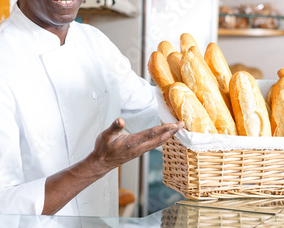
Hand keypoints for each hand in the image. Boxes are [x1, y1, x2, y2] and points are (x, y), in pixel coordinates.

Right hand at [42, 118, 182, 214]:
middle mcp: (139, 148)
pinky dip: (162, 139)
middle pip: (158, 139)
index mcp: (132, 143)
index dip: (163, 129)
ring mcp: (140, 151)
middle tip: (182, 124)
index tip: (174, 125)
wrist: (101, 163)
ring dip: (168, 135)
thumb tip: (120, 120)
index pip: (151, 134)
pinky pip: (154, 144)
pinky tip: (166, 136)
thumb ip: (114, 127)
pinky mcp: (139, 151)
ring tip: (177, 129)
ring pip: (157, 142)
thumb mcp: (105, 135)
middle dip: (171, 132)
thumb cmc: (103, 148)